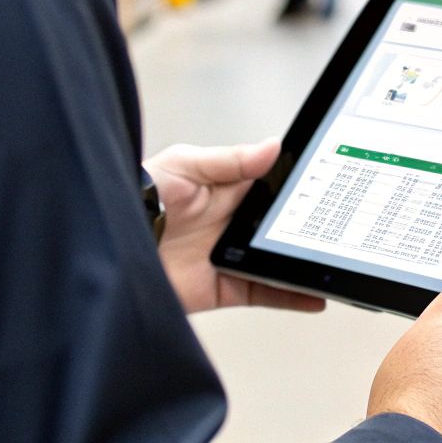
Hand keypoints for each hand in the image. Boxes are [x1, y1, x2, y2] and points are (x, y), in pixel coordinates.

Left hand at [145, 138, 325, 314]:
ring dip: (304, 262)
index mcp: (224, 190)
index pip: (272, 188)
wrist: (104, 242)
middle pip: (280, 227)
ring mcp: (228, 257)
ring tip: (335, 262)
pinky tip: (314, 295)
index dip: (297, 189)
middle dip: (307, 227)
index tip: (328, 189)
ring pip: (278, 261)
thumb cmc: (136, 194)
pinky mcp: (221, 287)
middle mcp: (229, 225)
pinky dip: (291, 296)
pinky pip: (264, 292)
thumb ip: (231, 161)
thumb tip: (272, 146)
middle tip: (337, 228)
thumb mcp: (186, 165)